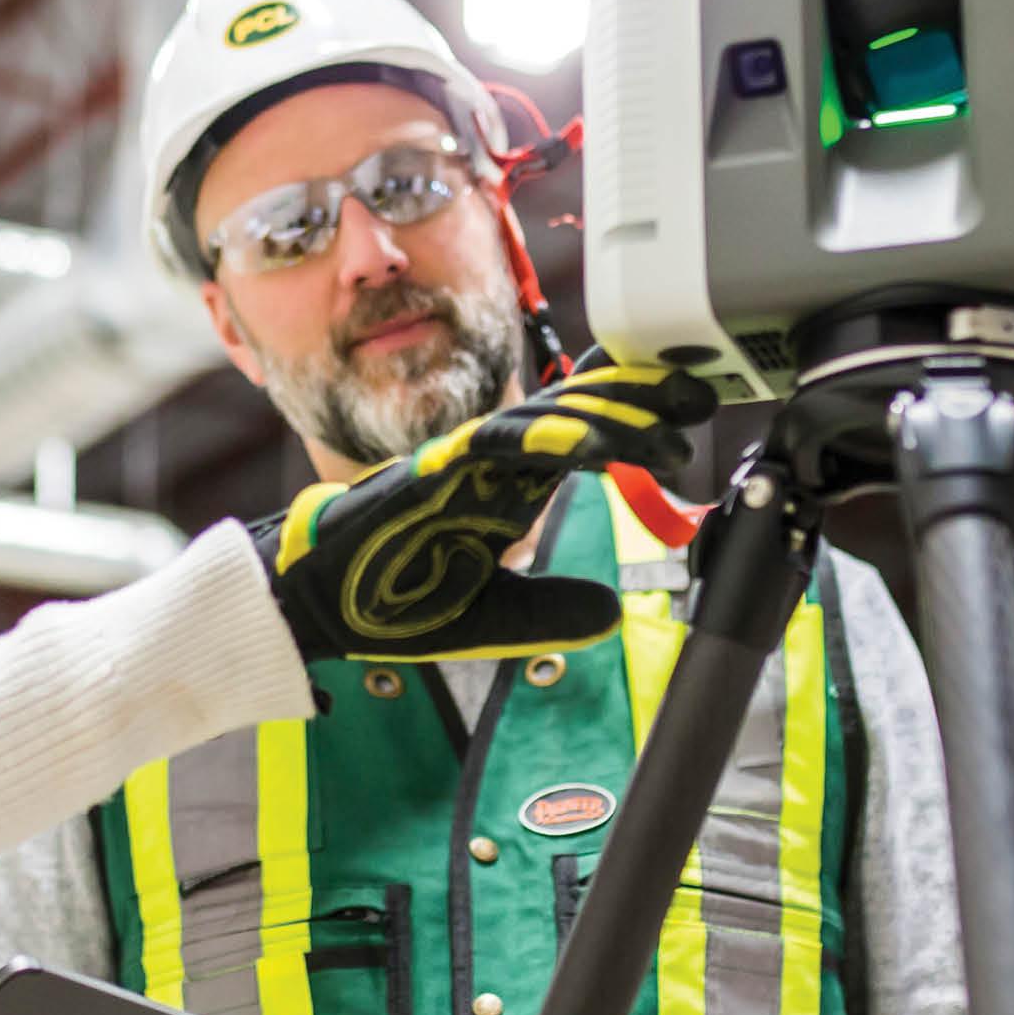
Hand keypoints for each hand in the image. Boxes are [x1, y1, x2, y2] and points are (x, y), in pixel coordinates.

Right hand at [256, 361, 718, 662]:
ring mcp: (463, 464)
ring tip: (663, 429)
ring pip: (547, 420)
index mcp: (507, 487)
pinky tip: (593, 447)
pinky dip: (546, 441)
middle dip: (638, 401)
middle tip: (697, 398)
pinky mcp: (434, 474)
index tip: (690, 413)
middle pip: (576, 412)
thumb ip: (549, 610)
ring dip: (607, 420)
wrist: (316, 603)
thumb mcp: (493, 615)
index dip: (636, 417)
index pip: (583, 436)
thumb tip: (611, 611)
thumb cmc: (390, 597)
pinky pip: (497, 446)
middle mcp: (492, 465)